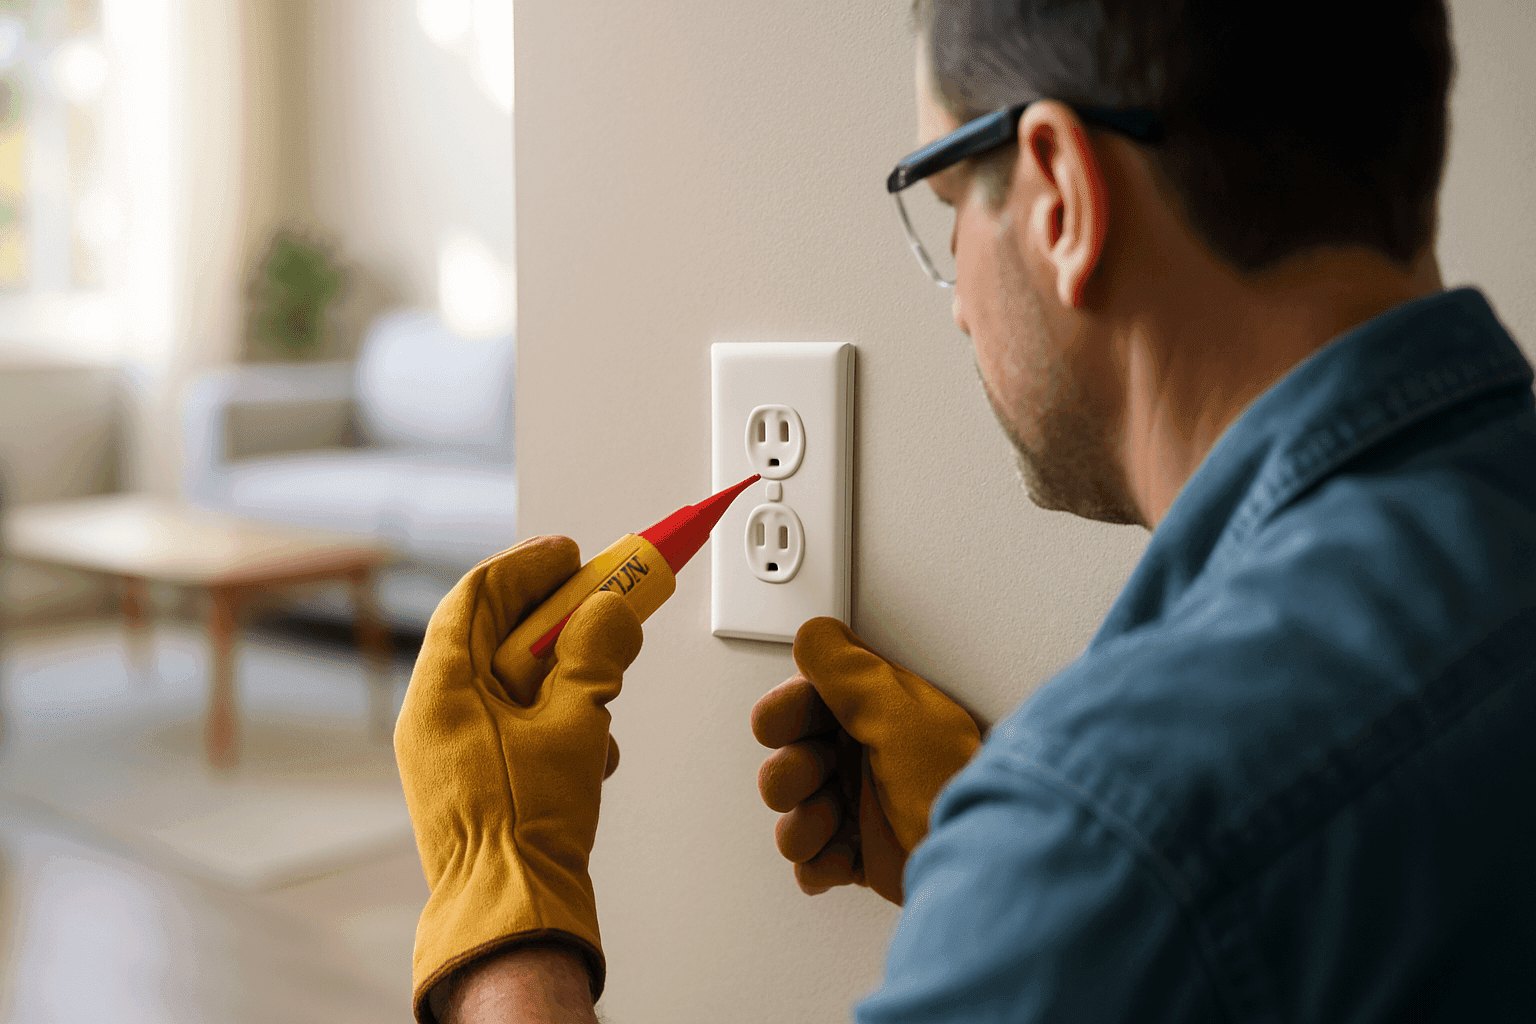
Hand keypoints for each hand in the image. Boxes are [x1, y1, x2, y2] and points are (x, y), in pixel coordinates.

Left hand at [394, 535, 641, 1023]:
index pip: (475, 597)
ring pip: (513, 683)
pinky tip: (591, 750)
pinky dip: (558, 722)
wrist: (515, 916)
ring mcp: (451, 750)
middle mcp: (435, 716)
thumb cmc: (525, 830)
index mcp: (439, 692)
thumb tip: (608, 612)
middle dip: (557, 623)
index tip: (570, 553)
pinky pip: (516, 725)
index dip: (527, 567)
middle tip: (601, 607)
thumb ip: (594, 657)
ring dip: (565, 679)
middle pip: (494, 637)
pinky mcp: (476, 779)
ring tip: (601, 696)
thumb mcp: (574, 724)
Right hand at [751, 617, 982, 904]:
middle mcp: (860, 759)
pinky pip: (811, 864)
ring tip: (835, 825)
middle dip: (793, 775)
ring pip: (791, 818)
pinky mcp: (862, 858)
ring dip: (804, 826)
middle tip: (820, 777)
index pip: (795, 704)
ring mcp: (859, 811)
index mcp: (870, 713)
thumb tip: (814, 635)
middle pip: (784, 764)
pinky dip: (820, 866)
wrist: (987, 857)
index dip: (785, 714)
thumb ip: (849, 672)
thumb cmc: (955, 782)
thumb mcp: (901, 715)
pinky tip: (844, 860)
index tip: (797, 723)